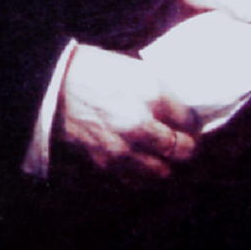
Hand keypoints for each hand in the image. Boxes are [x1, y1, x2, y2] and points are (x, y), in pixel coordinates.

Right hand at [55, 44, 199, 176]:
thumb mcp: (135, 70)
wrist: (55, 84)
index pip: (189, 120)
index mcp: (150, 94)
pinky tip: (142, 162)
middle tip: (186, 141)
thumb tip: (182, 112)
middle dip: (189, 146)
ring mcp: (123, 147)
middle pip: (182, 150)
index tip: (192, 123)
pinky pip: (136, 180)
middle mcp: (140, 124)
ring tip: (165, 155)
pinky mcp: (106, 162)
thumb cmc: (95, 70)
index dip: (195, 123)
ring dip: (168, 164)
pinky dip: (144, 174)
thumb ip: (161, 93)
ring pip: (163, 171)